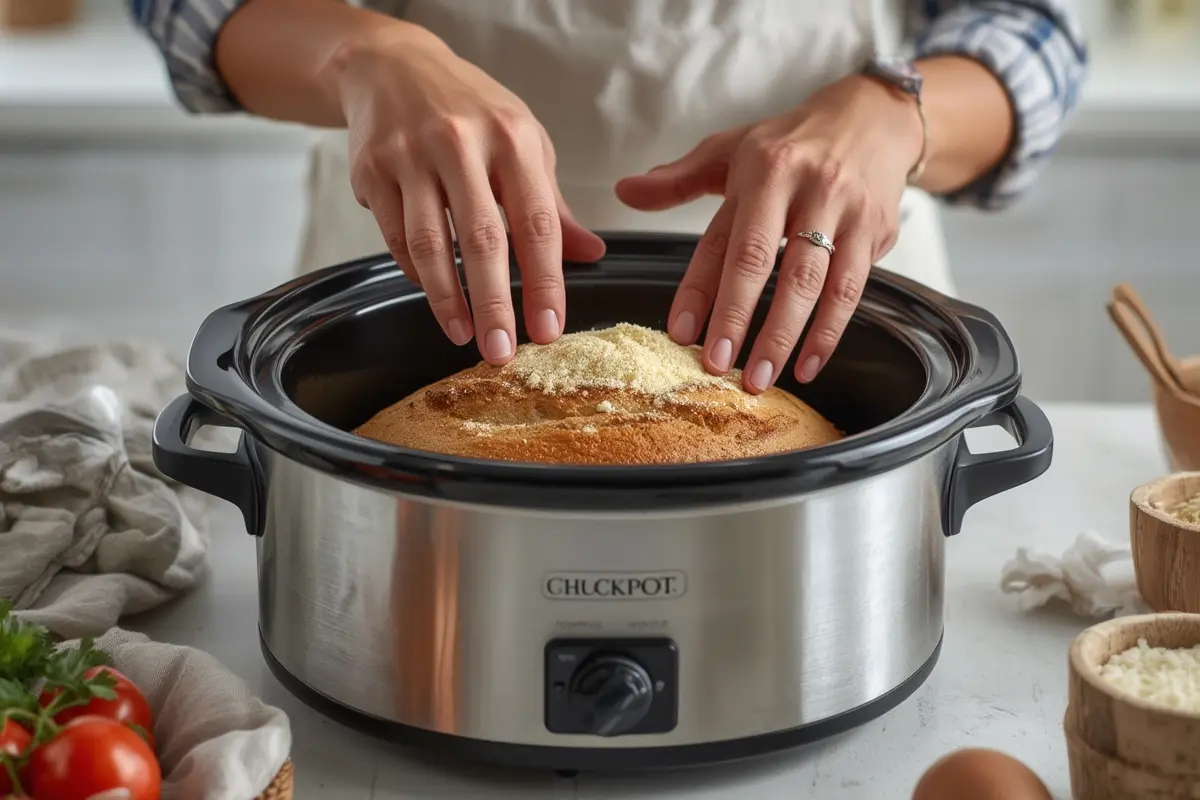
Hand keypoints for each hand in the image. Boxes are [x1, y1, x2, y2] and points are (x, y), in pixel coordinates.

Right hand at [331, 25, 605, 363]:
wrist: (394, 67)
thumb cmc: (471, 110)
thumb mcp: (524, 143)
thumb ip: (553, 204)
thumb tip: (590, 254)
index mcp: (511, 138)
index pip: (536, 222)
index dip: (544, 282)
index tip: (547, 328)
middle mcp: (460, 142)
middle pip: (482, 239)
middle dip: (494, 303)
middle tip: (501, 351)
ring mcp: (411, 155)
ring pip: (430, 243)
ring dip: (447, 299)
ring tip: (463, 334)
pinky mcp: (372, 170)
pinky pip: (396, 236)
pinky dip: (415, 272)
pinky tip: (433, 294)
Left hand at [615, 75, 922, 392]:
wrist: (874, 118)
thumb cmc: (793, 142)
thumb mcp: (731, 149)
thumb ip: (678, 179)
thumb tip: (625, 191)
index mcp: (760, 171)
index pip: (722, 239)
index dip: (699, 290)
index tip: (681, 333)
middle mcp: (802, 188)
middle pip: (764, 261)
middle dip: (738, 319)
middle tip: (719, 367)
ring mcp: (843, 210)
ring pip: (812, 283)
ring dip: (783, 337)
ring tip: (760, 378)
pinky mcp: (874, 232)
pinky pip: (851, 291)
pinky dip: (828, 334)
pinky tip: (807, 364)